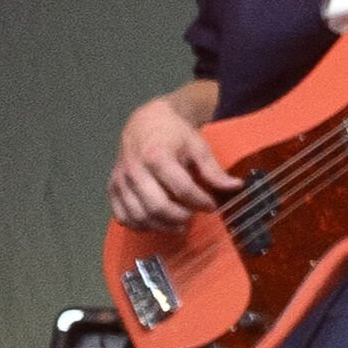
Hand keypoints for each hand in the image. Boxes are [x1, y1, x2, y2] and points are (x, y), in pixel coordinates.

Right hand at [110, 92, 230, 229]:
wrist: (145, 122)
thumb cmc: (174, 134)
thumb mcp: (197, 146)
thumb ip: (213, 170)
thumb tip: (236, 187)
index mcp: (157, 156)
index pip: (182, 188)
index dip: (200, 201)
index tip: (213, 206)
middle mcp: (134, 171)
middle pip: (157, 206)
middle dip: (180, 217)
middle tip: (193, 216)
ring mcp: (120, 181)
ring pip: (139, 216)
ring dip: (161, 225)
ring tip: (179, 223)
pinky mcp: (112, 189)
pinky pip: (123, 217)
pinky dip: (140, 225)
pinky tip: (157, 223)